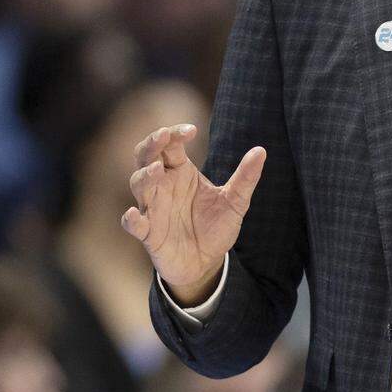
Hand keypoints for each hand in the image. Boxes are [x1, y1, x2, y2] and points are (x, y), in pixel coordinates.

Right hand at [121, 123, 265, 304]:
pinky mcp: (148, 233)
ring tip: (158, 170)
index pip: (170, 145)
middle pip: (146, 157)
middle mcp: (163, 186)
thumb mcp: (236, 201)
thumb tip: (261, 150)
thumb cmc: (216, 226)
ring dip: (145, 176)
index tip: (192, 130)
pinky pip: (133, 224)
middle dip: (151, 144)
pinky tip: (134, 214)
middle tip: (163, 136)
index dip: (175, 133)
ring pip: (138, 184)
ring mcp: (153, 208)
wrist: (208, 261)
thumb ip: (246, 177)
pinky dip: (130, 219)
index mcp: (181, 172)